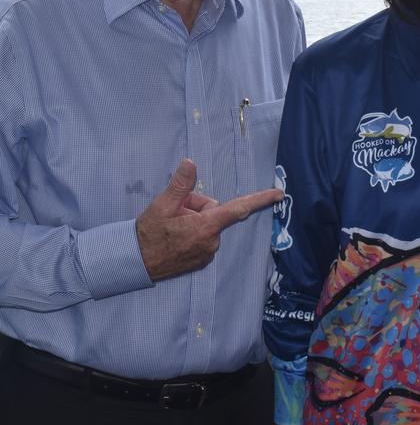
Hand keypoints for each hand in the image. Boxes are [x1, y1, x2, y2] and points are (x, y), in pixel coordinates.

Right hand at [136, 158, 281, 280]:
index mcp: (206, 226)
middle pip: (215, 212)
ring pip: (208, 226)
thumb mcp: (163, 204)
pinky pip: (204, 239)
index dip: (260, 200)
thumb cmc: (149, 232)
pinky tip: (175, 238)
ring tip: (173, 227)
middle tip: (176, 213)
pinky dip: (193, 234)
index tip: (279, 194)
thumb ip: (181, 184)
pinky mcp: (201, 261)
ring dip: (195, 222)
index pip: (238, 209)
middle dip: (198, 207)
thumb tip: (191, 163)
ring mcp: (207, 254)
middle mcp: (212, 242)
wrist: (136, 262)